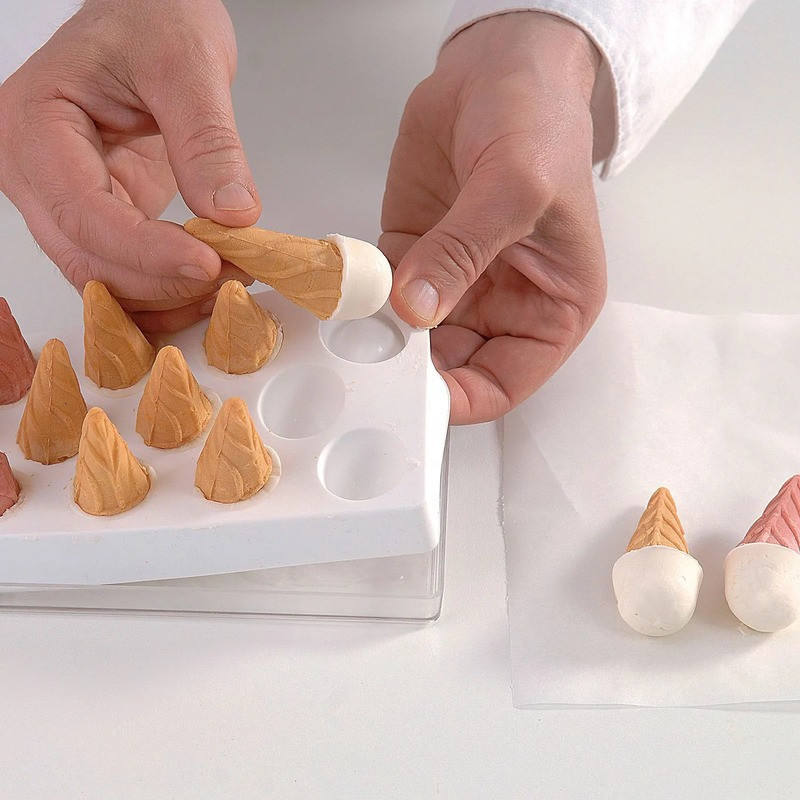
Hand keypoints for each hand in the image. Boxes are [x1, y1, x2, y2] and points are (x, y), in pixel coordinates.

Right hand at [0, 0, 258, 331]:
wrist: (148, 16)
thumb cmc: (152, 18)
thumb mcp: (188, 66)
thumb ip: (208, 142)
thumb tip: (231, 216)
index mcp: (36, 125)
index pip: (83, 212)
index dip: (147, 252)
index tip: (209, 263)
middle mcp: (36, 172)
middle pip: (87, 258)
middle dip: (163, 280)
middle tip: (233, 273)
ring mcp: (64, 200)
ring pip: (103, 278)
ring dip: (166, 296)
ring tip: (229, 277)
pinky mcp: (100, 216)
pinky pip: (122, 273)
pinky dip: (163, 292)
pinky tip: (206, 287)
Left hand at [381, 12, 606, 423]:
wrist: (499, 67)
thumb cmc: (540, 121)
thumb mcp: (515, 188)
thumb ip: (464, 252)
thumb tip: (420, 308)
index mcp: (552, 308)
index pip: (505, 383)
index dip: (463, 399)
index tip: (416, 397)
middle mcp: (503, 306)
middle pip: (452, 370)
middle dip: (413, 374)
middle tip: (372, 365)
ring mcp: (453, 284)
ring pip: (411, 342)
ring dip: (381, 341)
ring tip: (353, 332)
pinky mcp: (413, 258)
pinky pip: (381, 299)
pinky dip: (360, 305)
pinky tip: (344, 299)